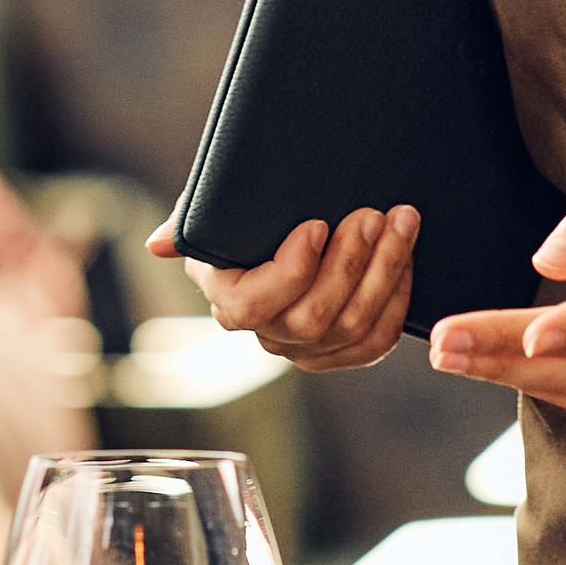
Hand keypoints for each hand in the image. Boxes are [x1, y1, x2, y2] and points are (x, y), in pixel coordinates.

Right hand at [159, 205, 415, 370]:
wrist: (294, 228)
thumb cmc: (248, 219)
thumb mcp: (214, 213)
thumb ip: (187, 224)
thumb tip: (158, 244)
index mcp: (230, 300)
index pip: (251, 305)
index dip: (289, 271)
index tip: (316, 226)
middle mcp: (268, 333)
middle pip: (312, 317)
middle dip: (348, 264)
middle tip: (372, 215)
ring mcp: (308, 348)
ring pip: (352, 326)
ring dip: (382, 271)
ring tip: (400, 223)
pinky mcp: (345, 351)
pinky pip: (376, 340)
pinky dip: (397, 298)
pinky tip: (407, 257)